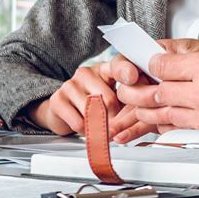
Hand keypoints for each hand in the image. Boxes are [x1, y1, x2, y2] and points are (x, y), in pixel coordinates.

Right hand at [28, 55, 144, 136]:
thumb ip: (127, 102)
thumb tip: (140, 113)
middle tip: (114, 127)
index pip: (117, 66)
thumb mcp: (113, 99)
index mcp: (104, 70)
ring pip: (92, 113)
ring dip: (98, 127)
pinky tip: (84, 127)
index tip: (133, 77)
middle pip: (108, 99)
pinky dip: (85, 131)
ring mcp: (70, 85)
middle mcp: (86, 72)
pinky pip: (78, 123)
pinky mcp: (58, 100)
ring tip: (96, 126)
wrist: (62, 111)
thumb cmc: (93, 105)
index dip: (126, 71)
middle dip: (114, 119)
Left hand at [111, 39, 198, 141]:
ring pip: (159, 115)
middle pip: (152, 93)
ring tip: (137, 103)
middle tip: (127, 86)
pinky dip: (162, 125)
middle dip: (134, 89)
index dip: (145, 64)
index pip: (158, 65)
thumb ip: (190, 51)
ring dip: (144, 110)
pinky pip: (175, 131)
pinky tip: (157, 120)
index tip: (143, 64)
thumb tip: (161, 49)